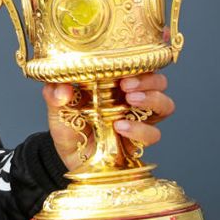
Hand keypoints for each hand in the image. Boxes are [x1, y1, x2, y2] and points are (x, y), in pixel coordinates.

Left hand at [43, 73, 174, 171]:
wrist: (68, 156)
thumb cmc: (68, 124)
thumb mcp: (56, 107)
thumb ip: (54, 95)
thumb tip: (62, 88)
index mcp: (115, 83)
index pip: (138, 66)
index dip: (138, 64)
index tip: (124, 69)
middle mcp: (131, 99)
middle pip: (159, 82)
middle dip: (149, 81)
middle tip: (128, 86)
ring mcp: (138, 119)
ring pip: (165, 105)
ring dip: (152, 100)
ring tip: (131, 101)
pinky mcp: (139, 141)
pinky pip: (153, 134)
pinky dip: (140, 129)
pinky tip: (121, 126)